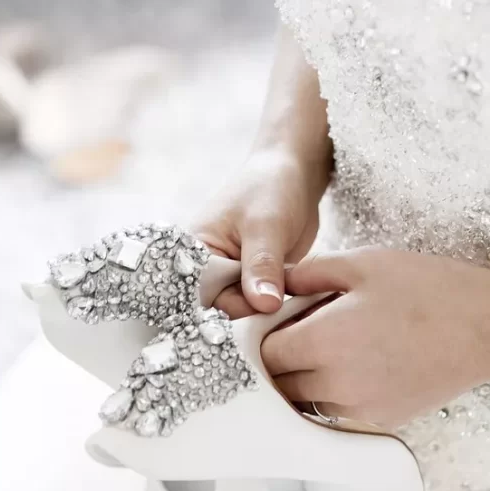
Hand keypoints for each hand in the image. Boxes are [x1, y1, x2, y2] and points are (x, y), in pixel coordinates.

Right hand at [192, 147, 327, 317]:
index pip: (198, 294)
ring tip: (290, 301)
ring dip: (266, 313)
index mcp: (194, 249)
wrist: (295, 176)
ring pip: (243, 311)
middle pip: (220, 309)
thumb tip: (264, 306)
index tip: (258, 312)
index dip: (224, 308)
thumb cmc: (271, 189)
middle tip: (280, 307)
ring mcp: (231, 277)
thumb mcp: (266, 225)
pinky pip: (259, 306)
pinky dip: (275, 308)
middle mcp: (207, 268)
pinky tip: (294, 302)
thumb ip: (262, 265)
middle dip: (249, 313)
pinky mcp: (253, 282)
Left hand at [261, 247, 489, 426]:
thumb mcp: (363, 264)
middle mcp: (336, 384)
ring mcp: (359, 409)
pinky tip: (361, 361)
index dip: (265, 335)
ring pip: (307, 401)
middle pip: (280, 383)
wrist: (487, 328)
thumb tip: (271, 287)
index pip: (265, 353)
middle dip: (282, 358)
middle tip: (304, 328)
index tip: (278, 318)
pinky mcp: (381, 420)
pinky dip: (336, 391)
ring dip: (306, 378)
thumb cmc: (429, 289)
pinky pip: (338, 411)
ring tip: (335, 344)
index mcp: (324, 341)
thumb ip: (307, 275)